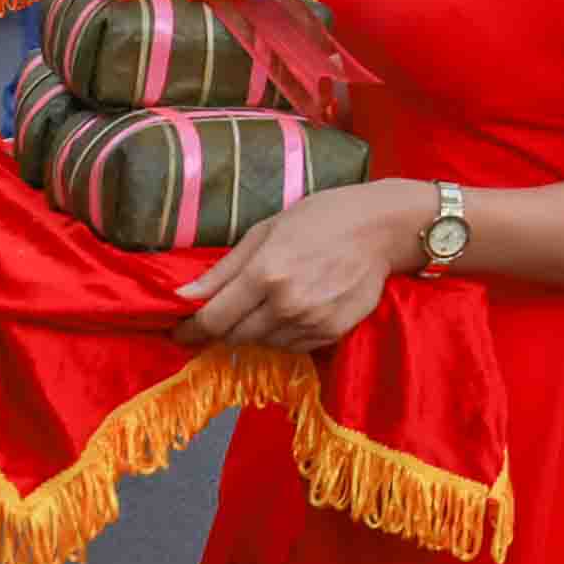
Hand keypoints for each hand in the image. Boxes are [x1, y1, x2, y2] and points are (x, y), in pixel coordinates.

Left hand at [172, 180, 422, 350]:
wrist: (382, 229)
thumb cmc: (322, 218)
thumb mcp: (265, 231)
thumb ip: (223, 269)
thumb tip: (183, 298)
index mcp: (265, 273)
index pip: (212, 319)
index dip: (190, 328)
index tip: (180, 330)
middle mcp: (286, 303)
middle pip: (234, 336)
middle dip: (222, 327)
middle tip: (224, 312)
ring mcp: (311, 322)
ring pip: (262, 344)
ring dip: (253, 330)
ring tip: (266, 303)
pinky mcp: (331, 333)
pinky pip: (291, 346)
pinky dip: (281, 334)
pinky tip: (292, 309)